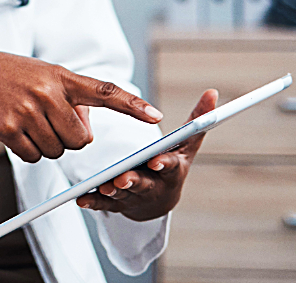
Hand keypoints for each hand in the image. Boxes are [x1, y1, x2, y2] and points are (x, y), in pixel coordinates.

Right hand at [0, 52, 163, 162]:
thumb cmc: (7, 75)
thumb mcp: (42, 75)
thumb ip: (69, 98)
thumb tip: (85, 134)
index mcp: (61, 76)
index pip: (104, 91)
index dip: (131, 105)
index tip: (155, 116)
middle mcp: (47, 92)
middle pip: (80, 140)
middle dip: (67, 139)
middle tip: (45, 121)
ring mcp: (28, 110)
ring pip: (57, 151)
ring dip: (45, 145)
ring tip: (25, 121)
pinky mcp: (9, 128)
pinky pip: (34, 157)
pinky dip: (26, 151)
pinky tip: (13, 131)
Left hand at [76, 89, 217, 220]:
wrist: (161, 199)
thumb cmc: (174, 162)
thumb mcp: (187, 143)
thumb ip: (198, 119)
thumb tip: (212, 92)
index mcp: (173, 170)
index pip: (171, 167)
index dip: (164, 164)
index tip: (156, 160)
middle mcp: (155, 186)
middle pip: (145, 184)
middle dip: (134, 181)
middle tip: (123, 178)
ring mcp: (136, 197)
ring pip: (124, 195)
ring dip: (114, 191)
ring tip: (105, 185)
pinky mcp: (118, 204)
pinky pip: (105, 204)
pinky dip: (94, 201)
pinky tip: (82, 198)